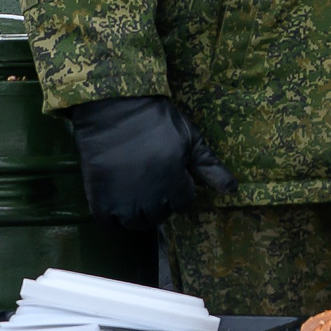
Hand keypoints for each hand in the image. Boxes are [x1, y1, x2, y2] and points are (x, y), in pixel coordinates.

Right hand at [66, 95, 235, 230]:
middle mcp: (149, 199)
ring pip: (136, 223)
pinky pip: (109, 222)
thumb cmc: (157, 120)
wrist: (114, 108)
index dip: (179, 187)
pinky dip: (114, 214)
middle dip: (161, 200)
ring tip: (136, 187)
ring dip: (139, 211)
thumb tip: (232, 190)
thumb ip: (211, 168)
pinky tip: (117, 194)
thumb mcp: (190, 139)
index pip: (183, 203)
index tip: (171, 171)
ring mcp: (122, 202)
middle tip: (153, 177)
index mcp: (174, 184)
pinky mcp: (98, 200)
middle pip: (160, 215)